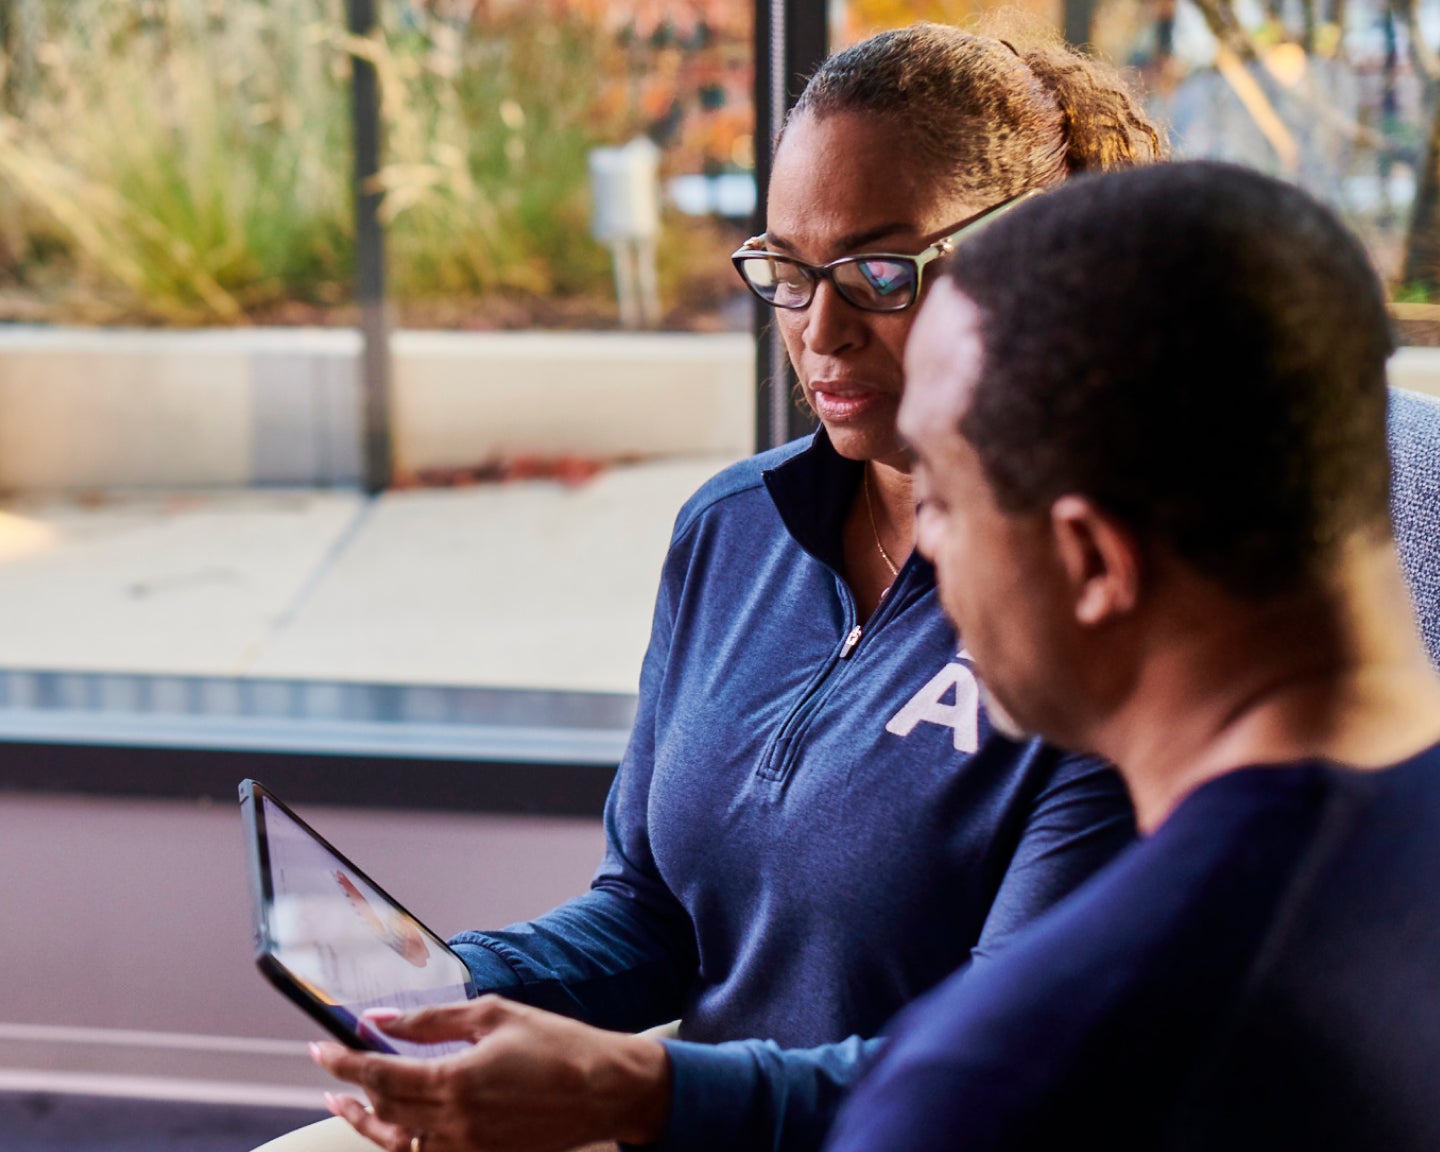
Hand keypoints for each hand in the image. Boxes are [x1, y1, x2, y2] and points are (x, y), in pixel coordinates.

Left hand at [310, 995, 671, 1151]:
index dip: (344, 1063)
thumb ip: (432, 1020)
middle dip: (352, 1088)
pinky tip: (397, 1123)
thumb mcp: (494, 1015)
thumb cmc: (557, 1043)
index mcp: (456, 1082)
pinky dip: (404, 1140)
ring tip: (346, 1104)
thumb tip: (381, 1020)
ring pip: (399, 1143)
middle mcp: (456, 1124)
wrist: (606, 1089)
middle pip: (383, 1111)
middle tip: (332, 1068)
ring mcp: (469, 1149)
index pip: (380, 1076)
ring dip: (368, 1122)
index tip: (320, 1049)